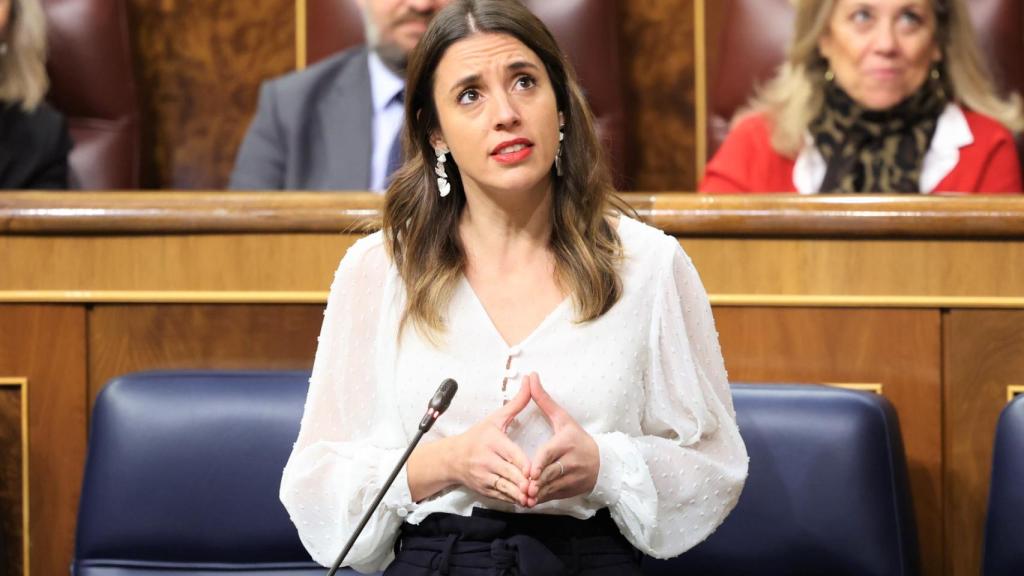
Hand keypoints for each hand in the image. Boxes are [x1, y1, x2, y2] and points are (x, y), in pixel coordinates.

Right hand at [450, 381, 532, 505]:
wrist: (453, 458)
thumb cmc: (478, 436)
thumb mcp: (496, 418)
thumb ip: (517, 403)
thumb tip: (531, 380)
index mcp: (492, 442)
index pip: (512, 455)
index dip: (525, 465)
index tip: (536, 470)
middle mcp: (487, 460)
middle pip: (511, 474)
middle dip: (526, 483)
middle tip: (541, 486)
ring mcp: (484, 476)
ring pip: (506, 488)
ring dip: (521, 494)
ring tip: (535, 497)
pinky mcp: (484, 489)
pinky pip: (501, 496)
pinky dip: (513, 499)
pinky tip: (525, 501)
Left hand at [525, 373, 599, 505]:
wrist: (603, 463)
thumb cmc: (578, 438)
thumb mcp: (563, 418)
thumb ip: (544, 400)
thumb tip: (531, 376)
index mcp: (567, 443)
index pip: (551, 454)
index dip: (540, 463)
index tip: (531, 471)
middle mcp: (571, 462)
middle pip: (550, 473)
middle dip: (537, 482)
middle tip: (524, 487)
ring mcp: (572, 478)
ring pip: (551, 487)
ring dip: (538, 493)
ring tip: (524, 498)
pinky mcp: (570, 491)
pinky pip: (554, 496)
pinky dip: (542, 499)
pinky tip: (530, 501)